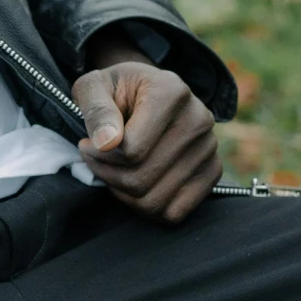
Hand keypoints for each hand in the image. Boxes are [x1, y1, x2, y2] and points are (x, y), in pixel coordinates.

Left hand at [72, 41, 219, 223]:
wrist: (144, 92)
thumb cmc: (114, 91)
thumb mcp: (93, 87)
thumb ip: (96, 110)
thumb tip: (106, 142)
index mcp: (171, 92)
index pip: (131, 150)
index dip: (99, 155)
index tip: (88, 144)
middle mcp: (198, 119)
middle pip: (141, 179)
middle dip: (108, 175)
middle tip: (94, 160)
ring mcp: (209, 148)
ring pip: (154, 201)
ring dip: (122, 193)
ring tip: (112, 170)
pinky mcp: (212, 172)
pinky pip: (173, 212)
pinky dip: (145, 207)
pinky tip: (133, 184)